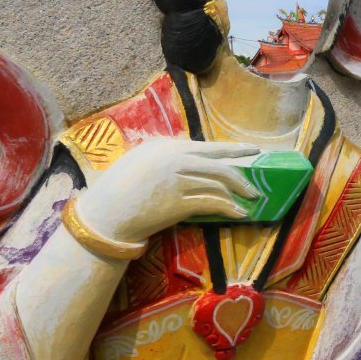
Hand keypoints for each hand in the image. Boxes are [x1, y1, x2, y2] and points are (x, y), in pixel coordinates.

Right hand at [74, 139, 260, 243]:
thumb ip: (167, 155)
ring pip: (219, 184)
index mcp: (168, 146)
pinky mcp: (178, 202)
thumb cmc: (120, 188)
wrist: (105, 213)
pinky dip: (229, 208)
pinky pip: (212, 203)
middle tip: (255, 184)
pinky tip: (239, 213)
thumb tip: (193, 159)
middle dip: (242, 173)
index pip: (209, 147)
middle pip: (219, 165)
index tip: (251, 151)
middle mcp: (175, 159)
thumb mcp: (142, 160)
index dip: (233, 150)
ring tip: (248, 200)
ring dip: (237, 194)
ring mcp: (178, 180)